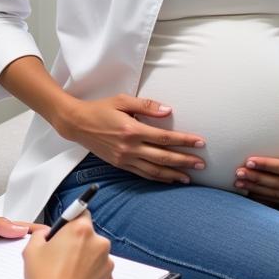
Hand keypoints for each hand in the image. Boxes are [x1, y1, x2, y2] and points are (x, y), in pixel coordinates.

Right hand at [21, 214, 113, 278]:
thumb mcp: (32, 248)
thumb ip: (42, 234)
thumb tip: (46, 234)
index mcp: (80, 230)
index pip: (82, 211)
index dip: (72, 218)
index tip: (71, 220)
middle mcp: (98, 243)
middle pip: (88, 235)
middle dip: (77, 242)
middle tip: (61, 254)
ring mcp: (106, 263)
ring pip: (95, 254)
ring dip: (85, 259)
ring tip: (67, 273)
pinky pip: (100, 272)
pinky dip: (91, 275)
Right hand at [58, 94, 205, 184]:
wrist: (77, 123)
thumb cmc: (100, 109)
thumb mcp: (122, 100)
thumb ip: (146, 105)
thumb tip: (168, 111)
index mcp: (132, 129)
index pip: (165, 138)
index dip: (184, 141)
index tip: (199, 142)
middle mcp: (130, 147)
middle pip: (163, 157)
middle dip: (185, 161)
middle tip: (202, 163)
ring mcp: (124, 158)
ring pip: (154, 170)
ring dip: (173, 174)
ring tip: (189, 177)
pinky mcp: (120, 164)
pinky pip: (142, 174)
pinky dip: (157, 177)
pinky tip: (167, 178)